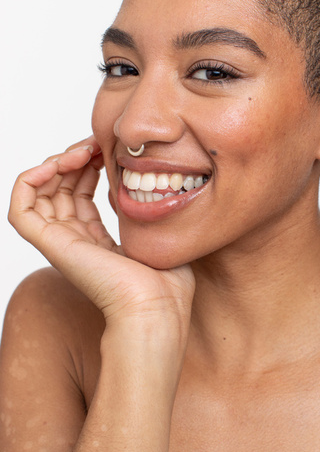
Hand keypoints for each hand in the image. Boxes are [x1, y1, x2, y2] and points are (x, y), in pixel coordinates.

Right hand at [9, 136, 194, 337]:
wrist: (156, 308)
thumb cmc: (166, 284)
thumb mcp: (155, 235)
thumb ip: (138, 208)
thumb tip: (125, 183)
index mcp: (98, 241)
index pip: (81, 192)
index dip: (90, 164)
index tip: (109, 148)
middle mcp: (75, 241)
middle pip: (59, 188)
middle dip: (76, 157)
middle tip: (97, 143)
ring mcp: (61, 243)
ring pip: (38, 193)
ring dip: (56, 163)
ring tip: (82, 152)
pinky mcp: (51, 244)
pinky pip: (20, 207)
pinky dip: (29, 179)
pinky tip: (56, 164)